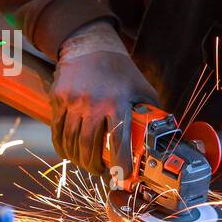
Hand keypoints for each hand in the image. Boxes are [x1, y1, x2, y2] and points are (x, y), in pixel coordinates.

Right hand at [50, 31, 156, 176]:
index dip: (120, 162)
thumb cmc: (120, 71)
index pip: (119, 140)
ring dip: (78, 160)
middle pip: (89, 146)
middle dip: (94, 166)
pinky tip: (69, 154)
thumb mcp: (141, 87)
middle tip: (100, 172)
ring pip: (71, 141)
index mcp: (117, 102)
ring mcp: (73, 101)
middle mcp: (94, 103)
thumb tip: (164, 135)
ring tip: (86, 165)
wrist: (89, 45)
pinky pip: (57, 130)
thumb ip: (151, 111)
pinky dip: (62, 147)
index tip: (122, 176)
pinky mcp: (58, 99)